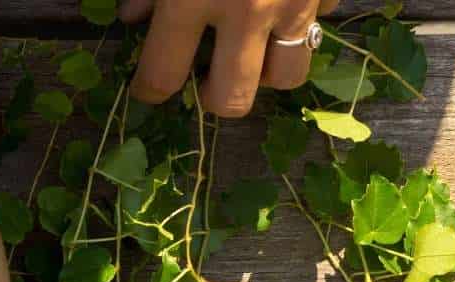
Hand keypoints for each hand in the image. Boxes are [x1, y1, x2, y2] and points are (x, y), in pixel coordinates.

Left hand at [121, 0, 339, 116]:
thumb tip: (133, 18)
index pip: (162, 74)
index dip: (148, 91)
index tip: (145, 92)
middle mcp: (248, 11)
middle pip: (232, 98)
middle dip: (213, 98)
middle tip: (204, 79)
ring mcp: (296, 1)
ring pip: (287, 76)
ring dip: (265, 74)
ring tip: (249, 52)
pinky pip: (321, 24)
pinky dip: (303, 22)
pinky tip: (285, 4)